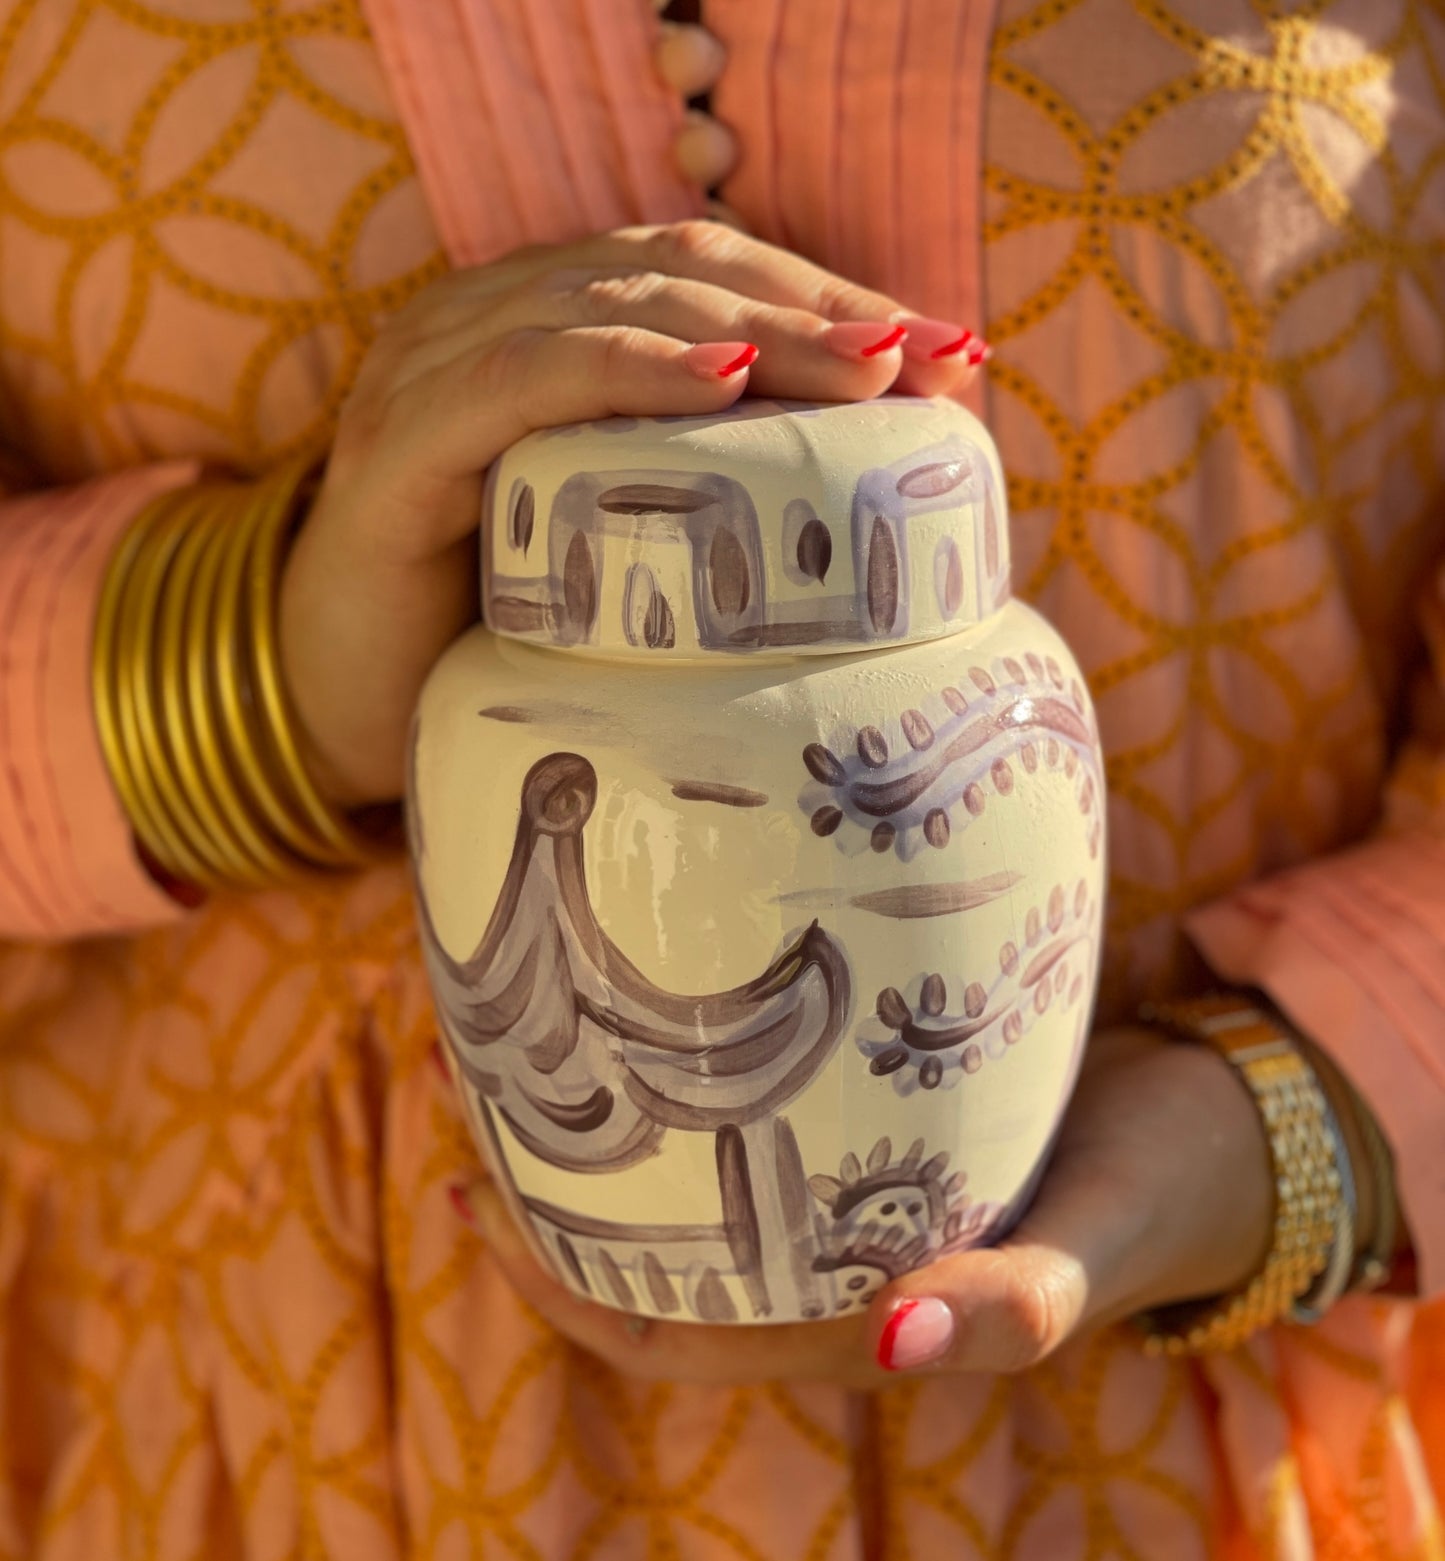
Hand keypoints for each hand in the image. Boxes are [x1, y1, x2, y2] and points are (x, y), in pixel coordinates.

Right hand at [280, 223, 984, 807]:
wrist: (347, 705)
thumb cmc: (502, 628)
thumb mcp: (631, 547)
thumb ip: (718, 501)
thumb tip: (880, 506)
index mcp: (550, 329)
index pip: (705, 277)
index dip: (826, 298)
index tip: (948, 355)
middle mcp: (488, 323)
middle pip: (670, 273)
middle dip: (810, 308)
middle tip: (924, 357)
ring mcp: (432, 372)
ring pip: (604, 304)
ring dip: (746, 331)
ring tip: (861, 371)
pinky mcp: (395, 448)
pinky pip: (514, 381)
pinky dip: (620, 370)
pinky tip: (716, 385)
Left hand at [449, 1027, 1274, 1387]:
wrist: (1208, 1123)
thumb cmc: (1150, 1195)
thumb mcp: (1090, 1249)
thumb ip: (1013, 1310)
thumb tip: (890, 1351)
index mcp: (841, 1319)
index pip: (658, 1329)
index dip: (555, 1283)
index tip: (474, 1190)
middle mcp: (818, 1257)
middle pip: (642, 1240)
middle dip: (546, 1176)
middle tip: (475, 1065)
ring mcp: (835, 1184)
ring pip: (683, 1168)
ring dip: (602, 1112)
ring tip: (528, 1016)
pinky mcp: (864, 1114)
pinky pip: (747, 1101)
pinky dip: (687, 1062)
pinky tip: (654, 981)